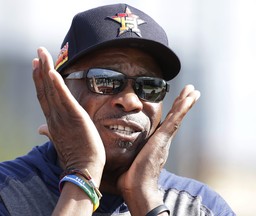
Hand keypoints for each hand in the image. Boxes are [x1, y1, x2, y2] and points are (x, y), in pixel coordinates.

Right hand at [32, 47, 104, 182]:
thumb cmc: (76, 154)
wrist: (84, 168)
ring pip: (52, 90)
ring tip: (42, 55)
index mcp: (52, 121)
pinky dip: (57, 86)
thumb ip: (50, 131)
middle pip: (45, 89)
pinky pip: (64, 99)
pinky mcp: (75, 117)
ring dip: (47, 71)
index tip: (37, 66)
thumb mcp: (61, 140)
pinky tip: (53, 72)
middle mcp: (54, 116)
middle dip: (41, 70)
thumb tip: (39, 129)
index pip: (44, 96)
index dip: (40, 80)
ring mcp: (63, 117)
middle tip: (38, 52)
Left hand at [117, 85, 200, 214]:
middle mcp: (163, 140)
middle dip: (183, 104)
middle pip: (174, 117)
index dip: (173, 112)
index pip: (166, 123)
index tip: (178, 103)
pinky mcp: (163, 139)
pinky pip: (174, 120)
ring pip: (177, 116)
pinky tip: (189, 98)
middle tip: (191, 92)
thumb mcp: (128, 158)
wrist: (137, 188)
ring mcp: (164, 139)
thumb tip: (114, 147)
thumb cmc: (130, 177)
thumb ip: (127, 150)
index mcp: (156, 143)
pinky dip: (183, 109)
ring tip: (194, 91)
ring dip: (185, 102)